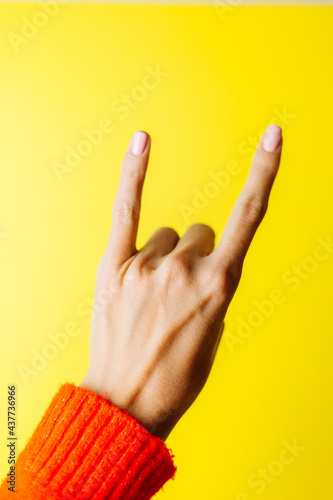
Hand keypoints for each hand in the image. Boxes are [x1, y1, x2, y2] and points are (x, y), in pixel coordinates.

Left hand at [80, 125, 282, 439]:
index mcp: (220, 284)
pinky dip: (135, 174)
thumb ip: (213, 283)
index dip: (264, 171)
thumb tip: (200, 258)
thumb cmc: (178, 372)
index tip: (273, 137)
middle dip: (194, 256)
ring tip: (149, 295)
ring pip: (166, 236)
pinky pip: (126, 209)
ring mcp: (148, 264)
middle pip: (200, 232)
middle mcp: (185, 267)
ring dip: (163, 257)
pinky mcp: (115, 265)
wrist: (129, 402)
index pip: (249, 215)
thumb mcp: (215, 329)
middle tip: (176, 294)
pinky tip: (143, 142)